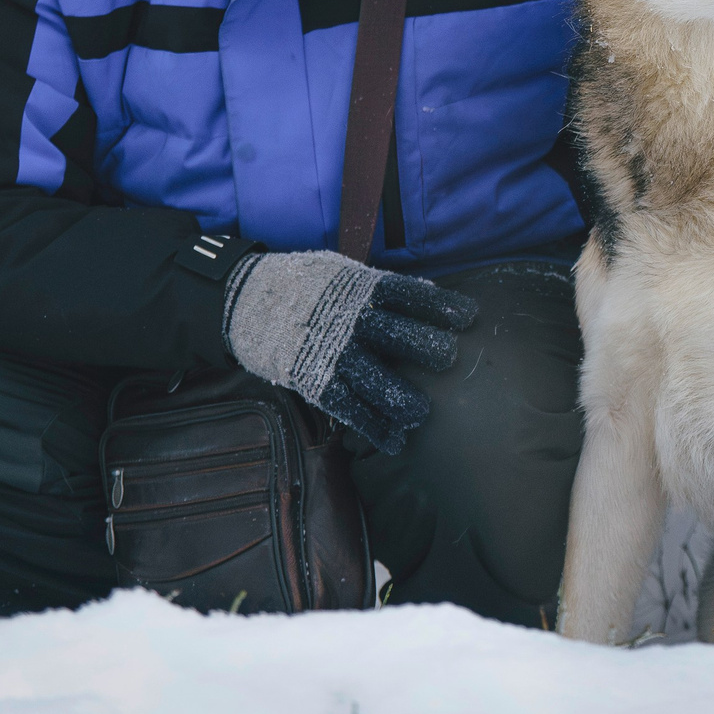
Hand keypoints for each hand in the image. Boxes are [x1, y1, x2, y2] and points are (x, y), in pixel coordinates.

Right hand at [222, 251, 476, 453]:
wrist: (245, 299)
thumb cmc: (305, 286)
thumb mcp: (343, 274)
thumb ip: (382, 288)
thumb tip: (430, 293)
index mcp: (360, 288)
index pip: (408, 295)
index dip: (438, 306)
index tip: (468, 316)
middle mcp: (349, 318)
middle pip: (396, 333)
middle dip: (426, 346)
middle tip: (451, 359)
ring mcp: (329, 350)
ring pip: (373, 376)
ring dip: (400, 397)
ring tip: (422, 414)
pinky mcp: (311, 377)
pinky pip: (345, 404)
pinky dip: (369, 424)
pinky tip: (390, 440)